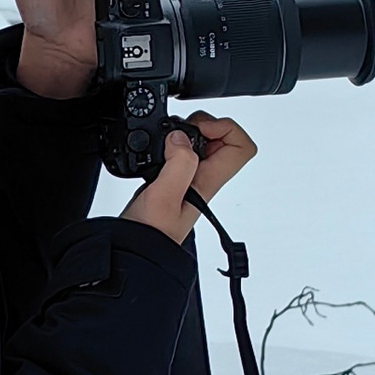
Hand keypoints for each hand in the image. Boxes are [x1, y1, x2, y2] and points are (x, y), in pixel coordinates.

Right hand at [121, 114, 255, 244]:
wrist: (132, 249)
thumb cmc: (151, 232)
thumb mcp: (164, 195)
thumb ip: (178, 163)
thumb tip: (180, 138)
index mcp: (210, 180)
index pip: (242, 147)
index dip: (224, 128)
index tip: (198, 130)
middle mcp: (203, 178)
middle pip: (224, 139)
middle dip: (203, 125)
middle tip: (181, 131)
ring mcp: (189, 178)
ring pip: (201, 144)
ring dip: (186, 133)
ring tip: (168, 139)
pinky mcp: (171, 178)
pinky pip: (181, 152)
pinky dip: (170, 142)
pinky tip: (157, 149)